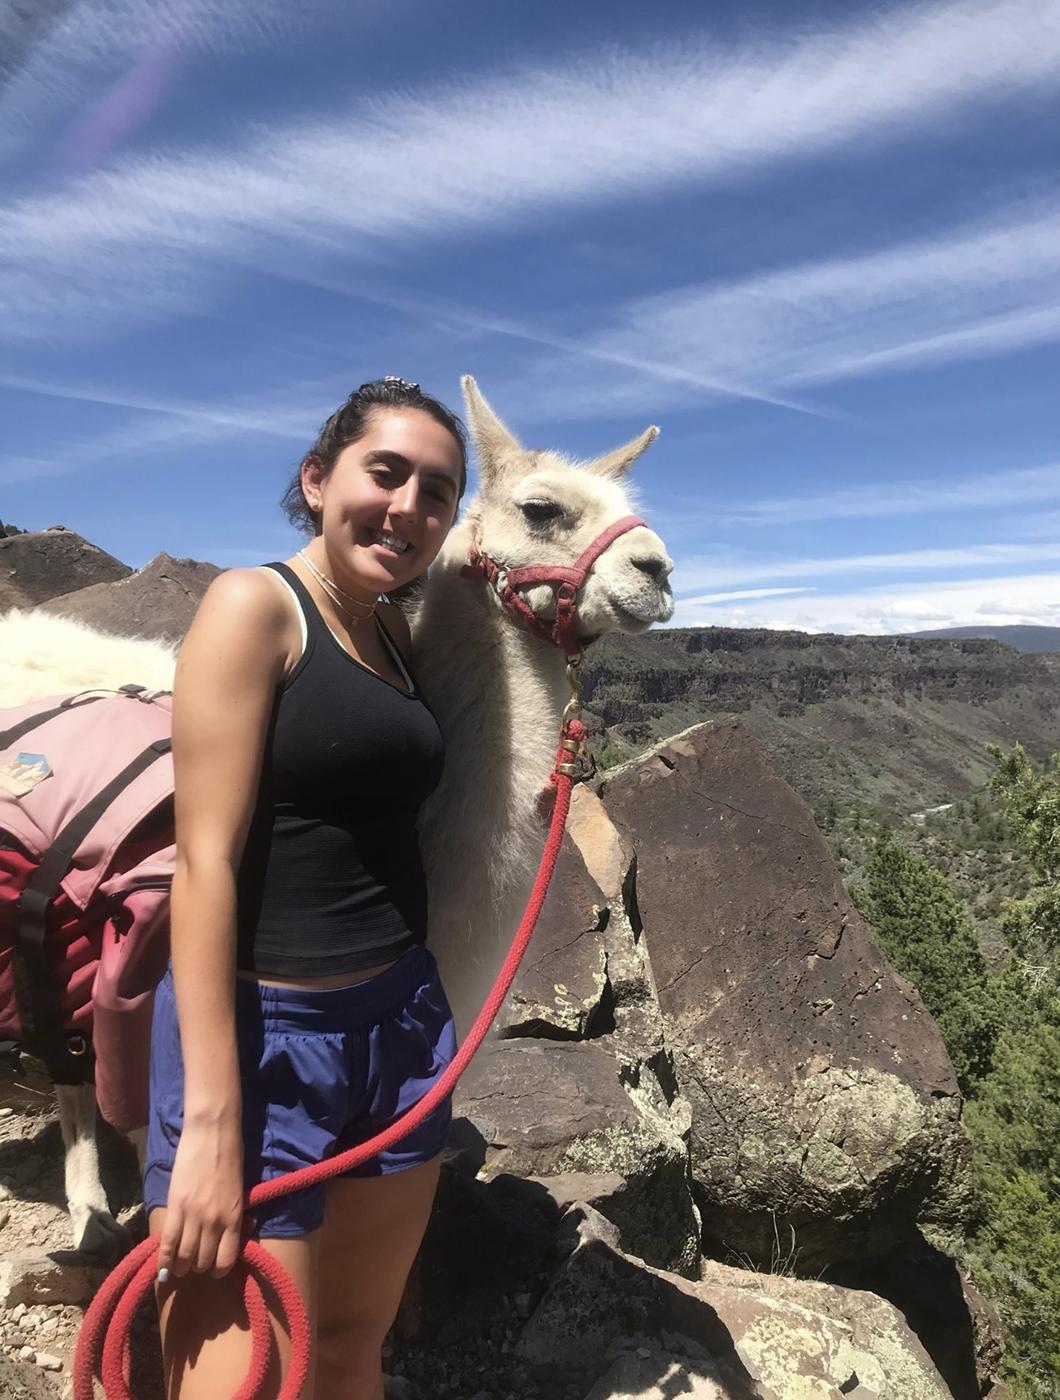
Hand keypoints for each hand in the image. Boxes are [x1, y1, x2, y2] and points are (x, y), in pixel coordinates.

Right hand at [157, 1118, 244, 1279]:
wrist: (212, 1134)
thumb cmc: (230, 1158)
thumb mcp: (240, 1190)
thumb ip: (236, 1215)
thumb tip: (239, 1233)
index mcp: (234, 1218)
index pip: (226, 1260)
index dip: (218, 1270)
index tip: (213, 1268)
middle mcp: (215, 1222)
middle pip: (203, 1261)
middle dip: (197, 1267)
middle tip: (193, 1264)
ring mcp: (194, 1216)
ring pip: (184, 1256)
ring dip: (180, 1266)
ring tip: (178, 1266)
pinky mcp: (176, 1207)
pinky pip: (167, 1243)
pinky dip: (163, 1260)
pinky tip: (162, 1268)